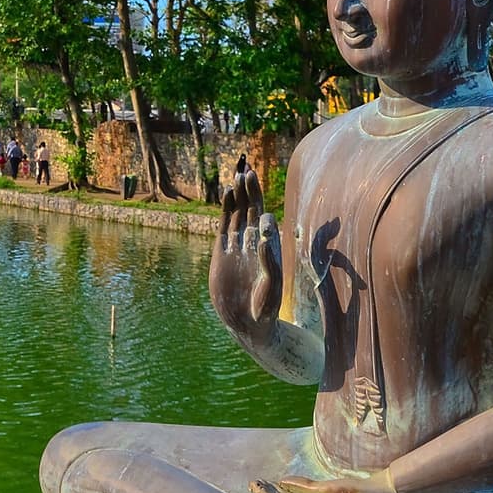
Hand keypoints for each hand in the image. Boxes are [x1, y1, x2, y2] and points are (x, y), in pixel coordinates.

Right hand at [209, 179, 281, 342]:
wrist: (245, 322)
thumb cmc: (264, 307)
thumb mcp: (271, 286)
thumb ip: (269, 261)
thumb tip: (264, 237)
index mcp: (268, 248)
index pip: (266, 221)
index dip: (263, 211)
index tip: (262, 213)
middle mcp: (253, 242)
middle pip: (252, 210)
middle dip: (251, 192)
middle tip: (250, 171)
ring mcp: (236, 245)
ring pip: (237, 213)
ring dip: (238, 195)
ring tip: (239, 175)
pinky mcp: (221, 251)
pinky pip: (224, 224)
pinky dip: (225, 208)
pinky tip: (227, 192)